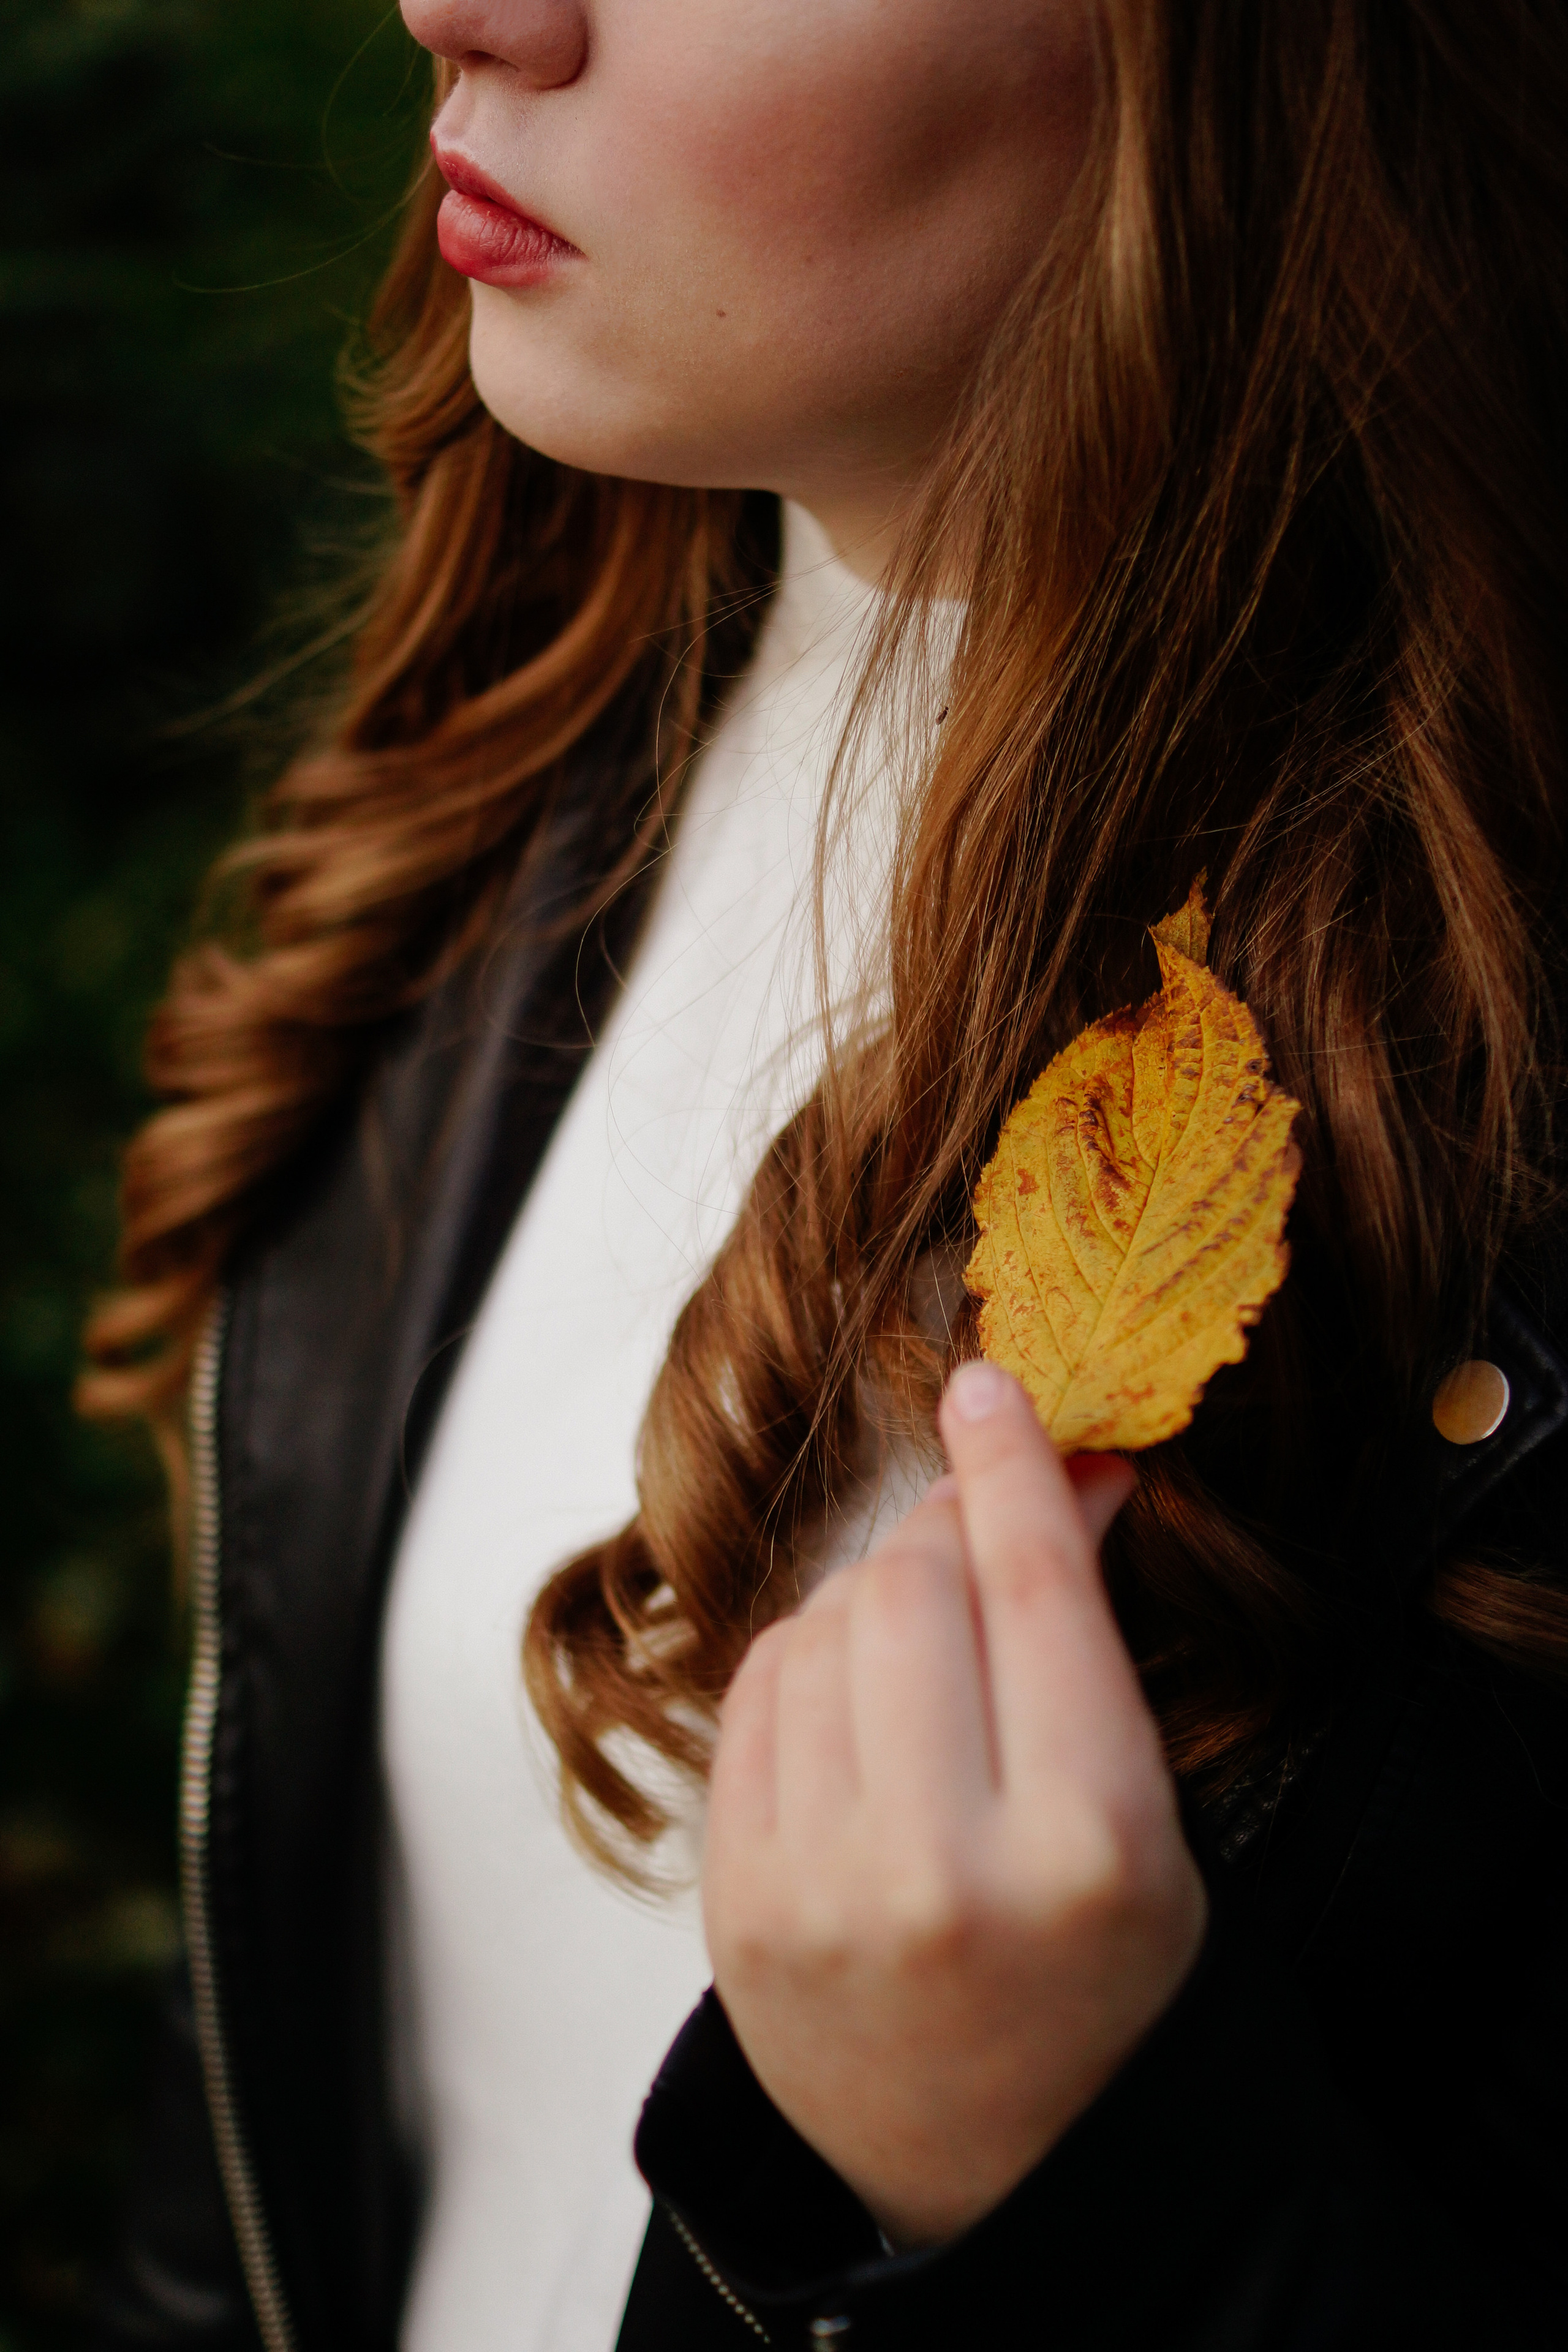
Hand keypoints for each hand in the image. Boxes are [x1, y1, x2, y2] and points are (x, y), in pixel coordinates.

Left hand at [702, 1361, 1206, 2248]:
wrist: (994, 2167)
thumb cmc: (1097, 1984)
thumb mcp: (1149, 1822)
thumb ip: (1092, 1643)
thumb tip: (1059, 1466)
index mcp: (1083, 1848)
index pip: (1032, 1590)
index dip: (1013, 1465)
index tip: (993, 1384)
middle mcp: (940, 1869)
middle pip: (913, 1587)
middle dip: (950, 1526)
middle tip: (981, 1522)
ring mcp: (817, 1890)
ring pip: (822, 1621)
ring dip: (877, 1589)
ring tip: (929, 1639)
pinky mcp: (734, 1904)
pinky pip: (755, 1691)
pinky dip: (809, 1655)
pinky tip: (858, 1692)